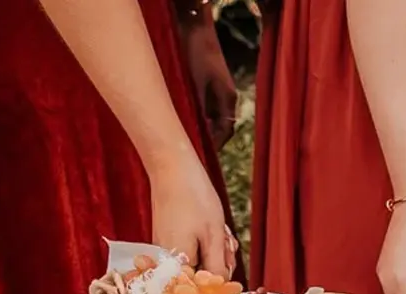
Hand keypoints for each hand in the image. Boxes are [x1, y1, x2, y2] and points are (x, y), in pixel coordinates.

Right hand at [147, 157, 235, 277]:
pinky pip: (193, 247)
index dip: (221, 277)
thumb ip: (216, 267)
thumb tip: (220, 289)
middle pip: (203, 274)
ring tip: (218, 228)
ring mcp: (166, 249)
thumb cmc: (194, 199)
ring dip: (216, 247)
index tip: (227, 261)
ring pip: (201, 259)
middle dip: (220, 259)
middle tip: (225, 240)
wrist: (172, 168)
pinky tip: (211, 225)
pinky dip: (206, 239)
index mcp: (177, 264)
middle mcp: (166, 261)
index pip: (203, 289)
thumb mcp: (213, 235)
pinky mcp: (167, 239)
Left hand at [177, 10, 237, 149]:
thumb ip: (196, 108)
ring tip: (182, 136)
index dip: (214, 145)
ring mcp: (214, 88)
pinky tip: (177, 116)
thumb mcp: (194, 83)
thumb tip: (193, 133)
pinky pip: (200, 105)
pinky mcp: (204, 81)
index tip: (200, 157)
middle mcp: (224, 95)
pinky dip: (191, 113)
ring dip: (197, 126)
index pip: (225, 130)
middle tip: (190, 151)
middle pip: (219, 125)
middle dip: (206, 138)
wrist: (193, 25)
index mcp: (228, 98)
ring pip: (208, 116)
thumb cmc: (194, 52)